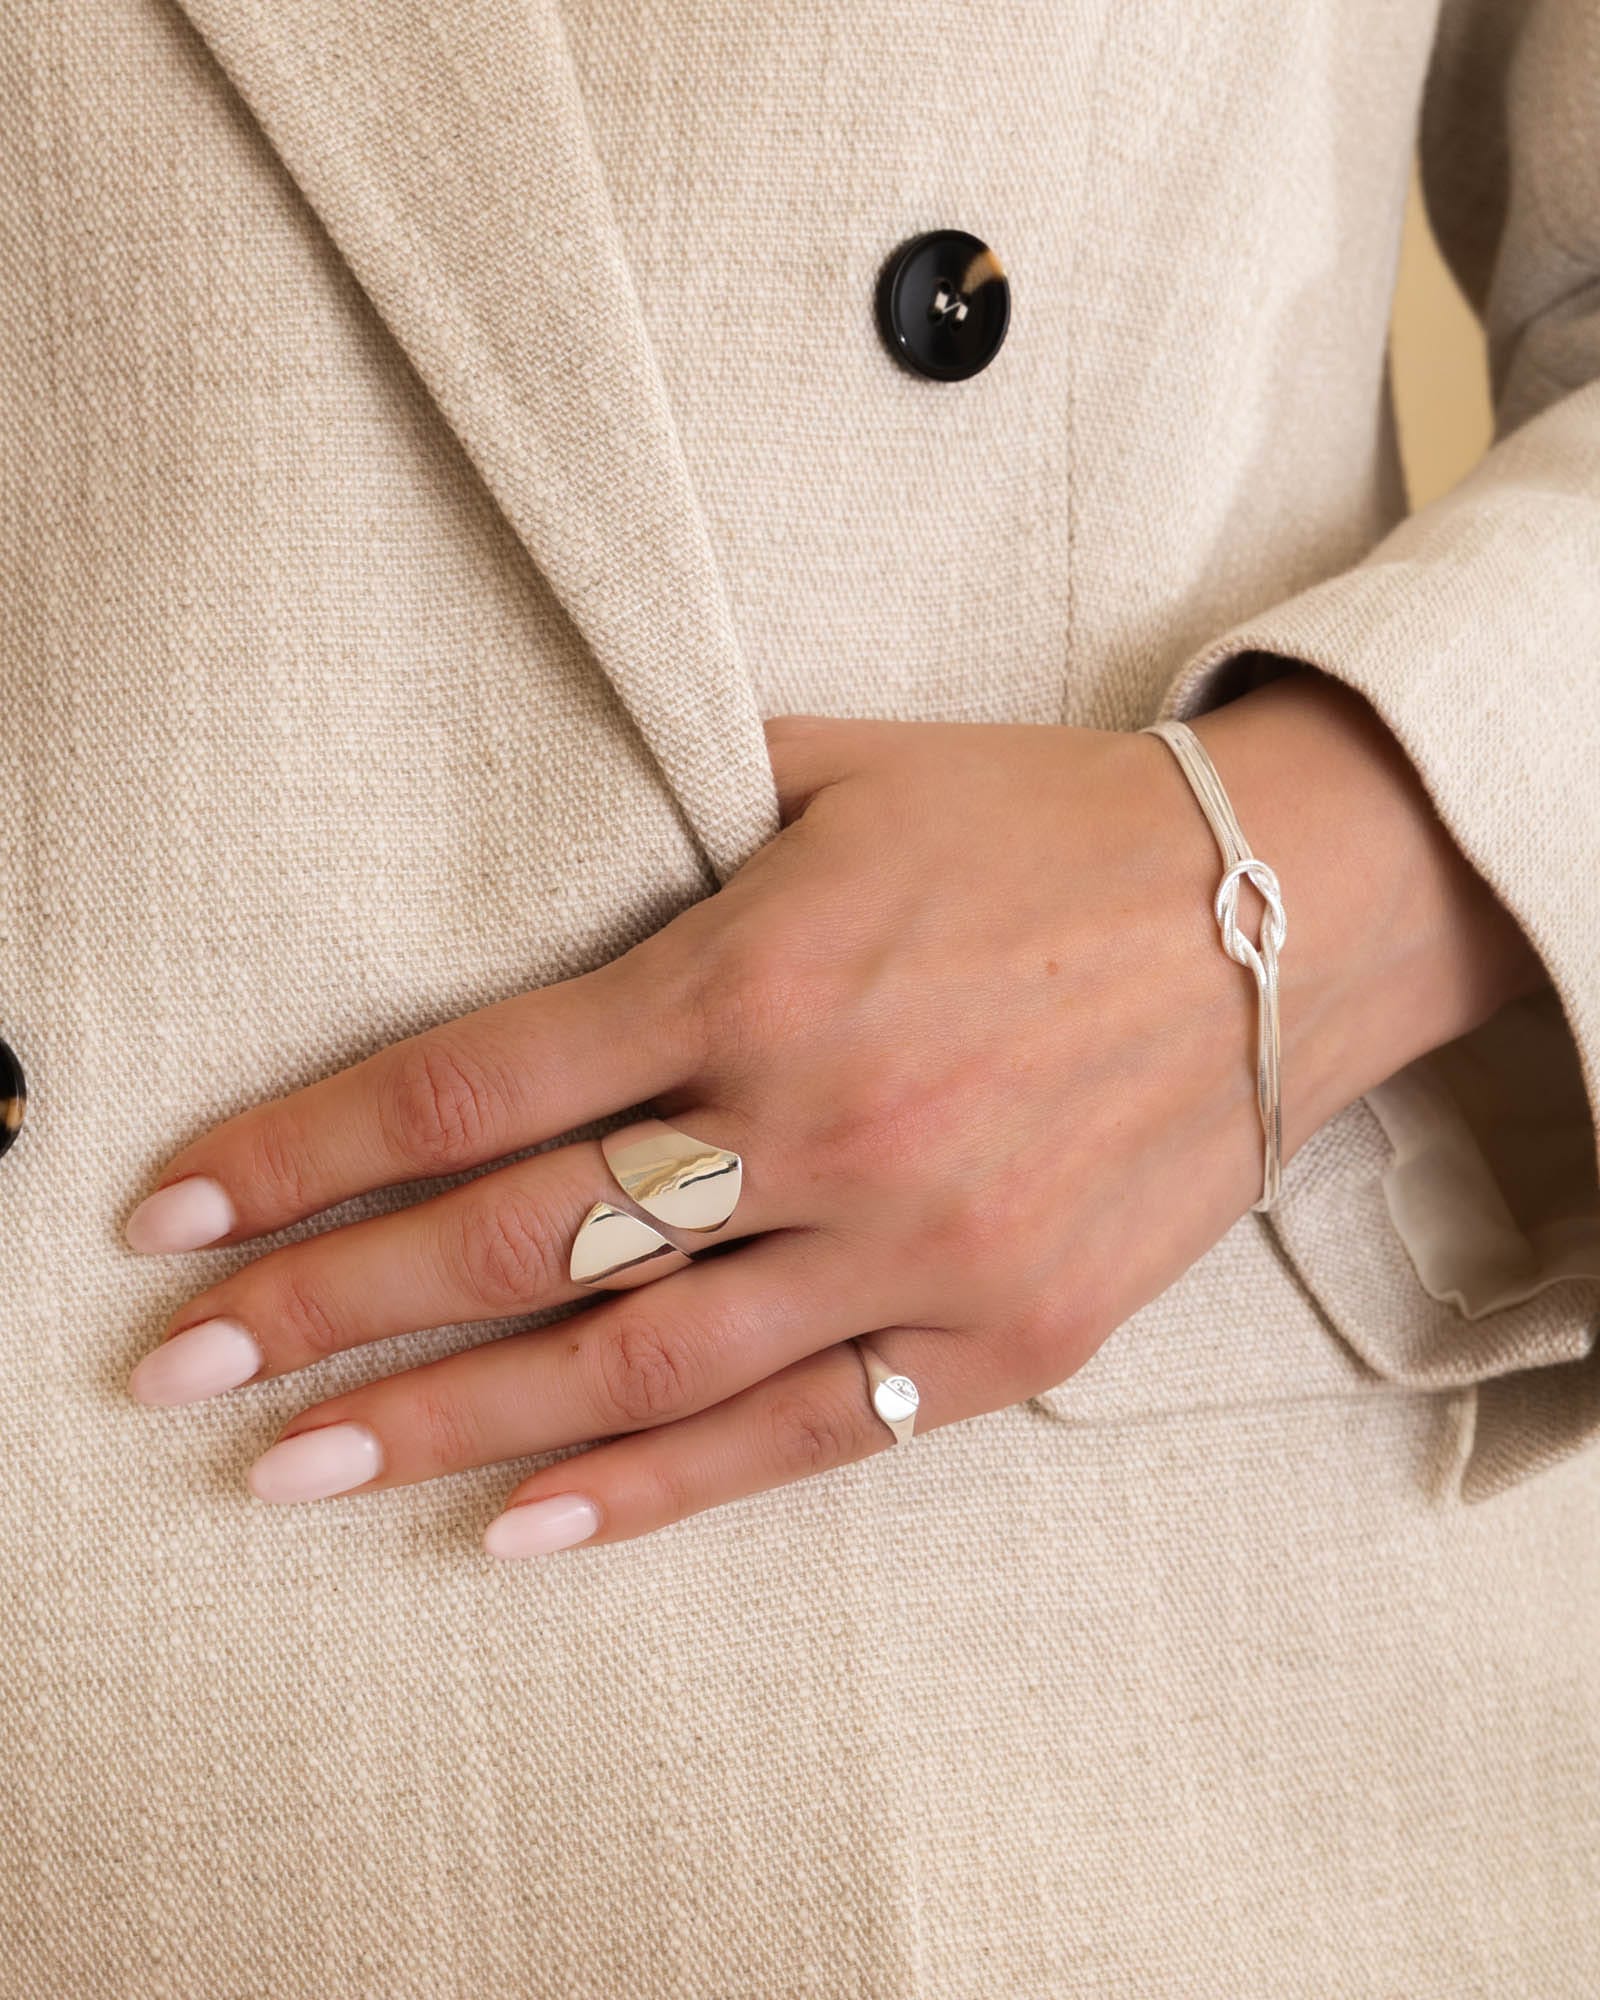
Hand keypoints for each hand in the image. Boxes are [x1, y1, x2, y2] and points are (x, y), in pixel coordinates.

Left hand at [123, 673, 1539, 1554]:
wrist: (1289, 913)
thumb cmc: (1051, 828)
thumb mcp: (848, 772)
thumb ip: (672, 807)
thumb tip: (531, 841)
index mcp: (759, 967)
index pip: (470, 1085)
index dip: (301, 1154)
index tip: (179, 1210)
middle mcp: (821, 1120)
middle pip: (514, 1241)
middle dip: (323, 1306)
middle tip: (181, 1365)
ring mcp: (913, 1247)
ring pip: (630, 1366)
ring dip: (444, 1424)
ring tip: (294, 1465)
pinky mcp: (1001, 1338)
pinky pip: (797, 1440)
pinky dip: (647, 1493)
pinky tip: (518, 1526)